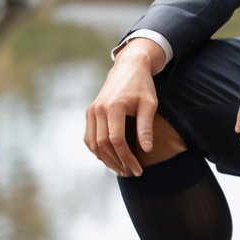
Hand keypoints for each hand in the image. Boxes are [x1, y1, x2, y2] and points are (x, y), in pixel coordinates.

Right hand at [84, 38, 166, 176]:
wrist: (129, 66)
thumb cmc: (142, 85)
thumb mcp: (149, 104)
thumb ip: (146, 127)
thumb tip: (146, 150)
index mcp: (113, 106)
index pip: (117, 140)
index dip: (127, 158)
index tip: (138, 170)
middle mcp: (98, 109)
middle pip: (103, 145)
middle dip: (117, 162)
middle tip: (130, 173)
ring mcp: (91, 111)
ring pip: (93, 143)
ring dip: (105, 159)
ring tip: (121, 169)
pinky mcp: (90, 112)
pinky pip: (89, 137)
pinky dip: (97, 150)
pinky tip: (109, 158)